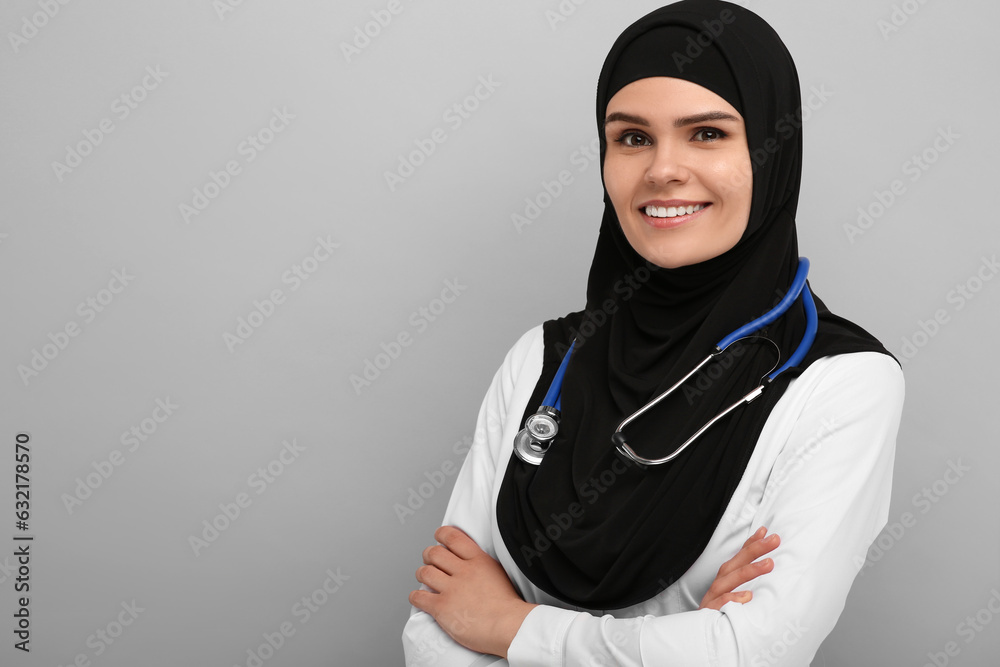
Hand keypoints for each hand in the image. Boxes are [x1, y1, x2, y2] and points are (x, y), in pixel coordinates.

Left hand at [409, 526, 536, 657]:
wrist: (509, 627)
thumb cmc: (507, 606)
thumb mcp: (498, 573)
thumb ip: (481, 564)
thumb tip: (470, 561)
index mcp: (478, 561)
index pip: (453, 537)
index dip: (441, 534)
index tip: (438, 537)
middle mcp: (463, 571)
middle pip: (434, 553)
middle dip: (428, 556)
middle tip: (429, 561)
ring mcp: (452, 589)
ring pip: (424, 572)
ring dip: (421, 575)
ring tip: (425, 579)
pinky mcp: (442, 608)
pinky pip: (419, 597)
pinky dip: (416, 597)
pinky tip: (420, 599)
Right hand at [699, 526, 779, 609]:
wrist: (699, 641)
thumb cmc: (720, 617)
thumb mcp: (734, 600)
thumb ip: (747, 587)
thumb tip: (767, 572)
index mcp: (725, 582)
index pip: (738, 559)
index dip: (750, 544)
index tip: (765, 531)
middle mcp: (718, 586)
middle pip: (735, 564)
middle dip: (754, 549)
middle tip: (774, 540)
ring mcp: (712, 599)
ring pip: (729, 580)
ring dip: (749, 570)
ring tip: (769, 564)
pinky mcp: (709, 614)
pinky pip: (720, 605)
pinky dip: (732, 599)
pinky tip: (747, 596)